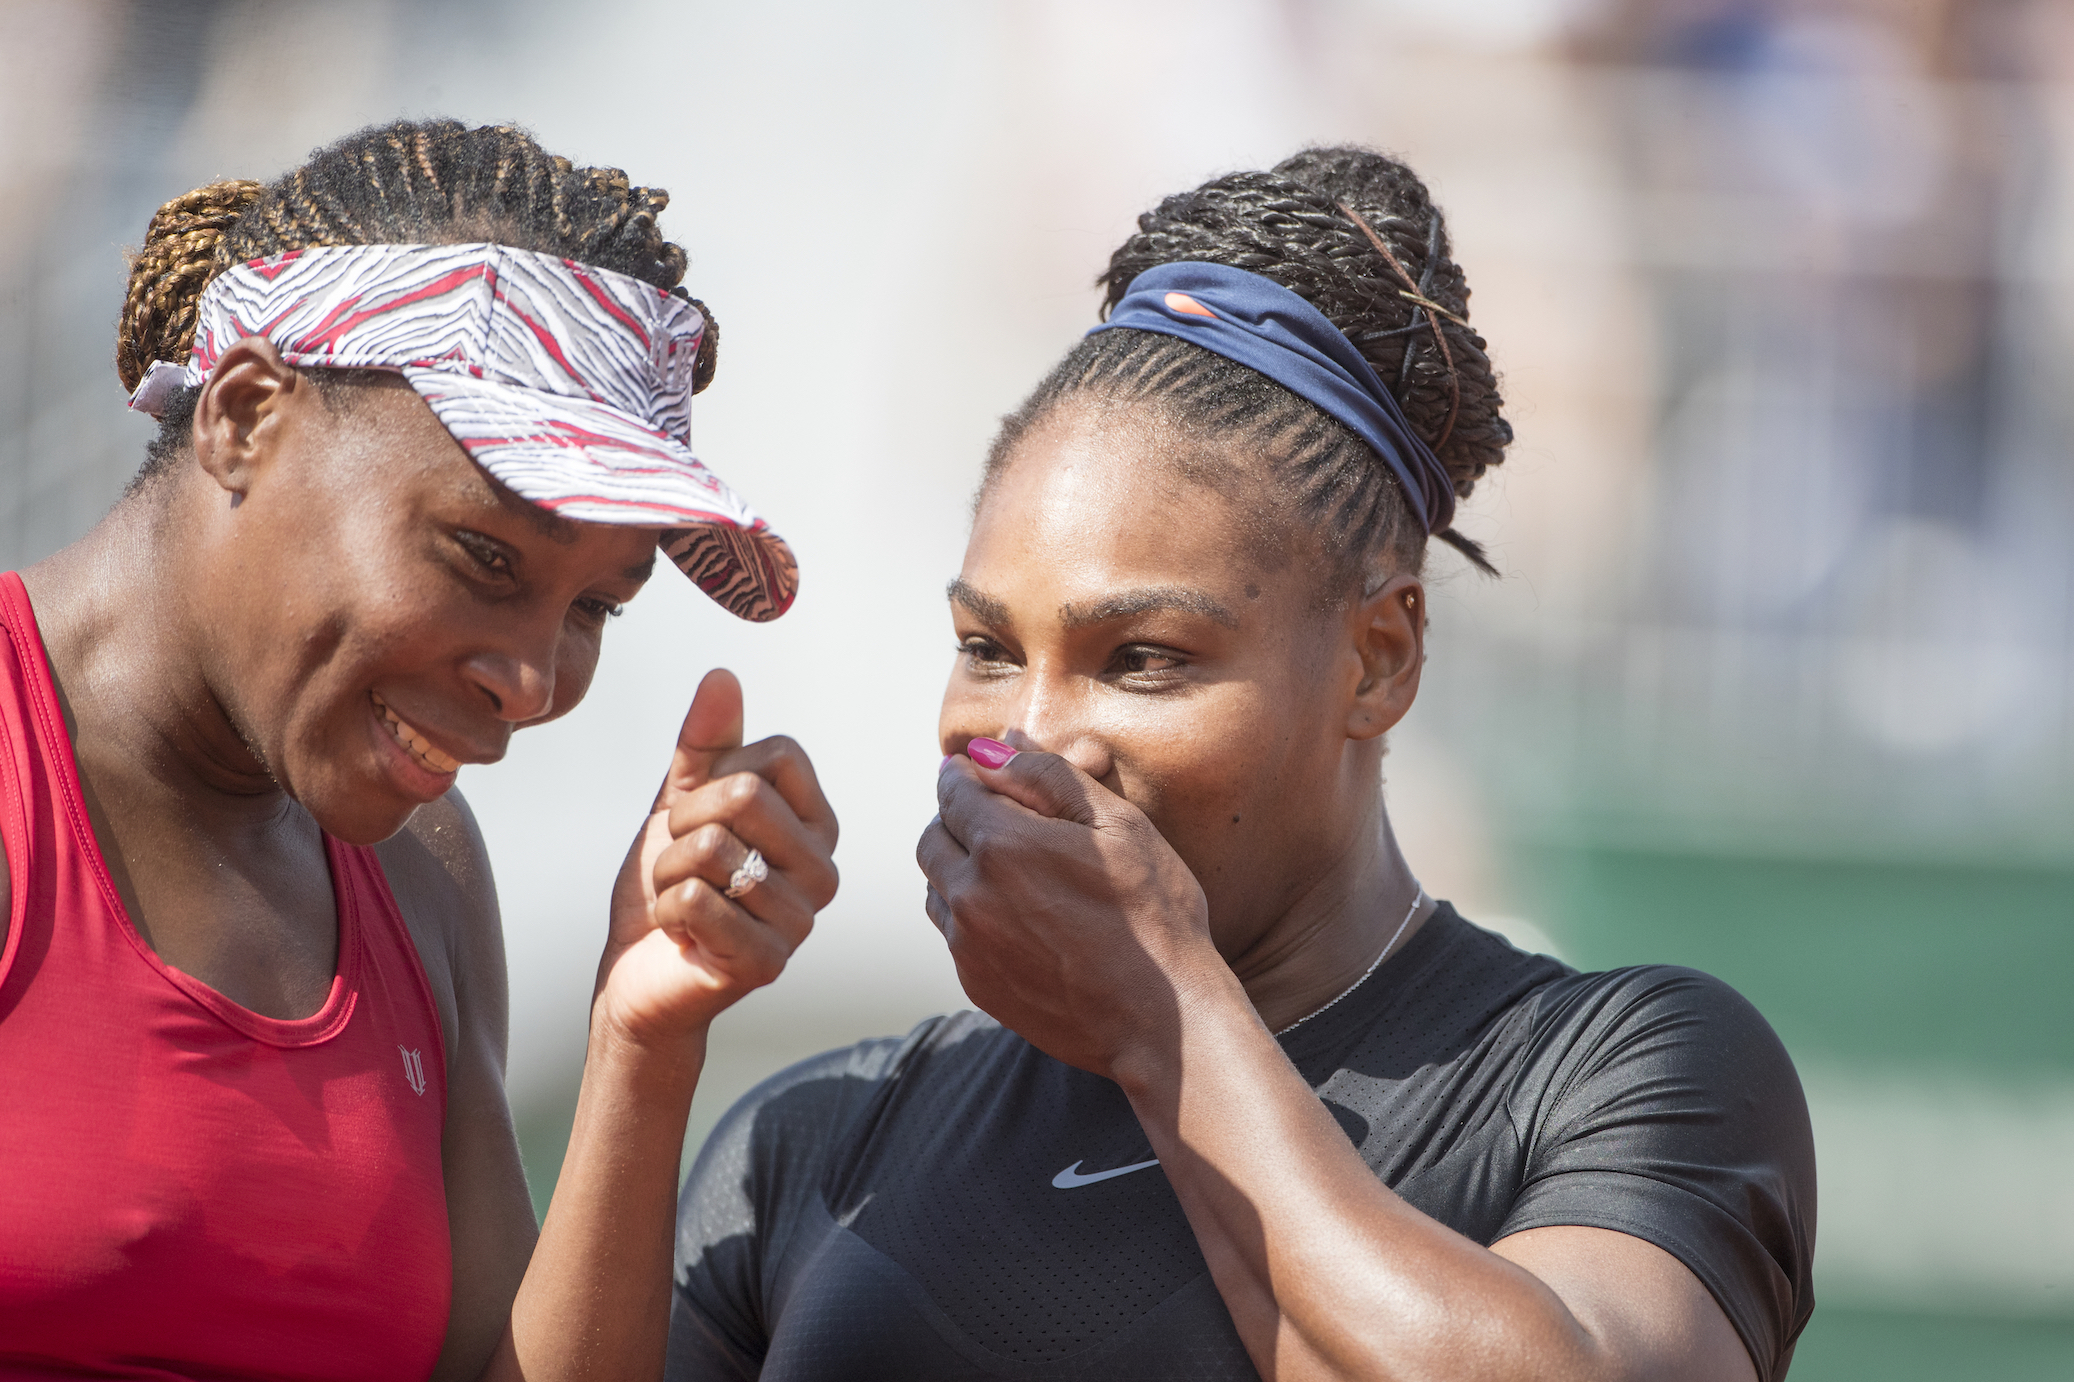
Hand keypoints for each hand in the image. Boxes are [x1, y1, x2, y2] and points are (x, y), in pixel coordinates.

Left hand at [600, 670, 839, 1047]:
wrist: (638, 971)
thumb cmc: (670, 882)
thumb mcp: (682, 800)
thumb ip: (705, 741)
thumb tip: (723, 675)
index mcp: (818, 823)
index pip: (778, 755)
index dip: (717, 775)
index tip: (703, 815)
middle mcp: (824, 869)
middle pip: (744, 795)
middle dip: (682, 825)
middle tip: (681, 861)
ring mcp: (801, 919)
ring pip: (710, 849)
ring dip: (668, 873)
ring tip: (682, 899)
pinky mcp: (768, 961)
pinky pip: (695, 900)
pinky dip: (666, 911)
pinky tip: (683, 933)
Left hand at [917, 741, 1221, 1078]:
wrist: (1161, 1020)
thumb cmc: (1154, 915)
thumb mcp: (1119, 825)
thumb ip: (1050, 776)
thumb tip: (999, 743)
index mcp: (1002, 843)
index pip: (953, 788)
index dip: (967, 773)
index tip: (984, 771)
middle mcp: (970, 893)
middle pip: (933, 835)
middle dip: (957, 817)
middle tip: (1000, 817)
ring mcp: (968, 944)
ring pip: (936, 885)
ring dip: (959, 866)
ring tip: (1012, 869)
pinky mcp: (975, 983)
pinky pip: (953, 932)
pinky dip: (971, 912)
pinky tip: (1019, 917)